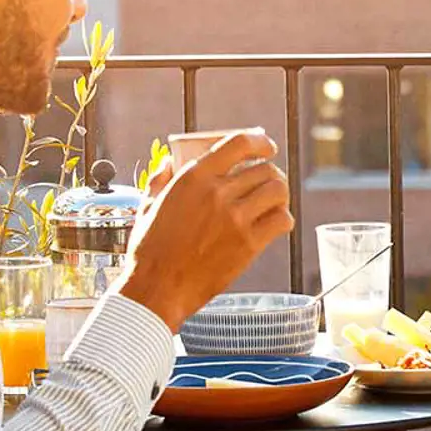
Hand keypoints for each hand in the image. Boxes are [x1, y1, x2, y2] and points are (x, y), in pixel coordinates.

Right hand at [120, 130, 294, 333]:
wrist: (158, 288)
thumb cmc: (149, 250)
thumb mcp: (148, 206)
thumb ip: (160, 180)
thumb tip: (168, 162)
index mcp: (193, 178)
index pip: (239, 143)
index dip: (260, 141)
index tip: (267, 147)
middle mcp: (218, 193)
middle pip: (264, 168)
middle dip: (270, 173)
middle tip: (267, 183)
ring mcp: (235, 218)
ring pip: (278, 190)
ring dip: (280, 194)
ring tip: (273, 202)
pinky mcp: (248, 244)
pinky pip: (282, 220)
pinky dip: (283, 219)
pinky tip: (274, 223)